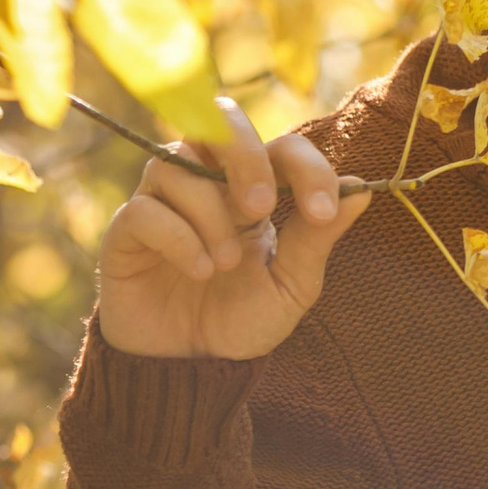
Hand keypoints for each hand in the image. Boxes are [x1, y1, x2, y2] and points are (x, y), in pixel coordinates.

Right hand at [96, 98, 370, 359]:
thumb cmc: (241, 320)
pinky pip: (144, 209)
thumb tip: (360, 191)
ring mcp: (163, 201)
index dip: (308, 169)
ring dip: (210, 213)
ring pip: (177, 164)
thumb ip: (317, 240)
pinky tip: (200, 271)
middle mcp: (207, 182)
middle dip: (245, 157)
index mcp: (255, 189)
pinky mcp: (127, 231)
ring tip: (225, 264)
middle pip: (220, 121)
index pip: (283, 148)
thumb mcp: (290, 286)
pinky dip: (178, 237)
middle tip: (259, 208)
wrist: (189, 367)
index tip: (323, 213)